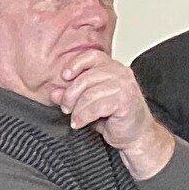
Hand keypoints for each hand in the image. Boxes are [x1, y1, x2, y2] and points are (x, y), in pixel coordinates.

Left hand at [48, 50, 173, 177]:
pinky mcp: (125, 100)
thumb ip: (71, 95)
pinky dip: (83, 116)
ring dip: (76, 110)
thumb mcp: (87, 104)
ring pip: (89, 94)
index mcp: (111, 68)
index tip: (64, 77)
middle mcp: (120, 73)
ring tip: (75, 119)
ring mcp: (124, 86)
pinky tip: (80, 123)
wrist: (134, 133)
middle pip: (85, 78)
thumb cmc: (113, 117)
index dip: (75, 64)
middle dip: (70, 96)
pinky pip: (96, 106)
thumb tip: (54, 92)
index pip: (91, 56)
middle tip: (66, 109)